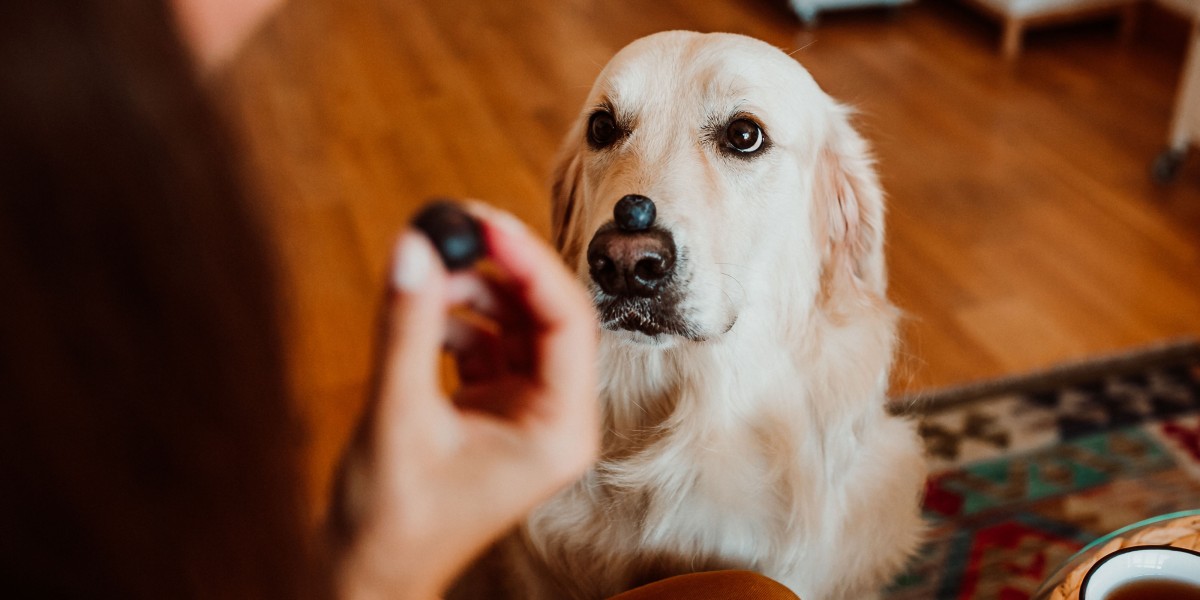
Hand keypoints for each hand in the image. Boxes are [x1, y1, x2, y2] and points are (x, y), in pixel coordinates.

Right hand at [330, 205, 598, 599]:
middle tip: (456, 226)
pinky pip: (490, 344)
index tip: (485, 223)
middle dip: (502, 270)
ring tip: (428, 278)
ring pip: (518, 325)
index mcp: (561, 431)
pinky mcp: (496, 409)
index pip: (568, 322)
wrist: (368, 575)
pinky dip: (458, 322)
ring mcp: (527, 413)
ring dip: (475, 293)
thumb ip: (407, 327)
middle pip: (548, 316)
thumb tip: (414, 246)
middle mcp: (556, 419)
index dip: (530, 264)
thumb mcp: (398, 416)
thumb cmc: (391, 523)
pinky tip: (425, 320)